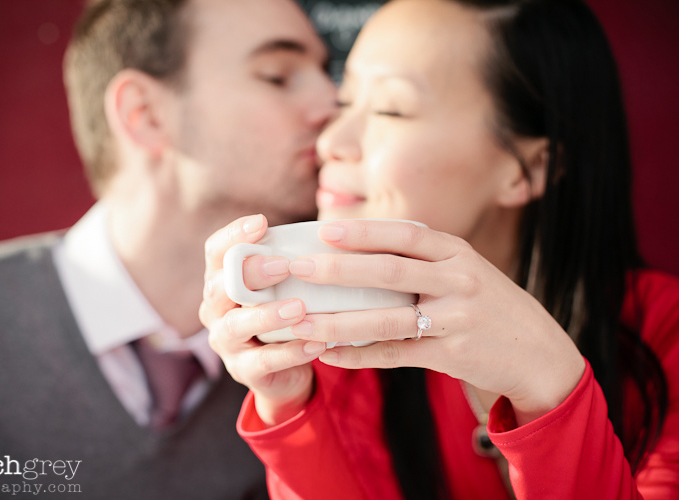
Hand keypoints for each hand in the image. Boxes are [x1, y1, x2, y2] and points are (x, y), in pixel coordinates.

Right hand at [200, 215, 326, 425]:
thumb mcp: (284, 287)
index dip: (233, 235)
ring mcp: (226, 343)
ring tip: (299, 307)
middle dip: (250, 273)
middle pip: (220, 286)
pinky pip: (265, 361)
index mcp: (222, 281)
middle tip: (284, 266)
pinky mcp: (244, 371)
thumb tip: (327, 232)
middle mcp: (215, 310)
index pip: (215, 252)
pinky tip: (317, 343)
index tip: (261, 222)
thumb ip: (289, 264)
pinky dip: (292, 352)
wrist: (286, 371)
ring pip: (236, 326)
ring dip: (267, 315)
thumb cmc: (285, 316)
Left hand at [286, 219, 584, 423]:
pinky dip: (359, 356)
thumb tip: (360, 245)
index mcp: (457, 252)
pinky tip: (329, 355)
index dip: (364, 232)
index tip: (324, 230)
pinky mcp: (452, 355)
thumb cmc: (488, 302)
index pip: (405, 235)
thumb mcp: (465, 268)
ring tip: (301, 322)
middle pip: (390, 273)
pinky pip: (395, 356)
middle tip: (299, 268)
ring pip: (387, 320)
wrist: (537, 350)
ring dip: (339, 322)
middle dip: (339, 271)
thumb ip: (423, 256)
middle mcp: (459, 281)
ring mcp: (456, 319)